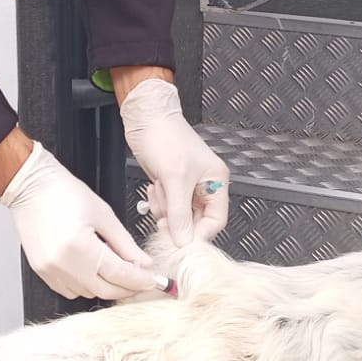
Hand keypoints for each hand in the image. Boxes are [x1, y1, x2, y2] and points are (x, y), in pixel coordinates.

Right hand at [0, 142, 163, 299]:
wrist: (31, 186)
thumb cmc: (64, 193)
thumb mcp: (104, 214)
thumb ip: (126, 244)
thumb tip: (143, 264)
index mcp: (81, 248)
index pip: (119, 275)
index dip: (141, 280)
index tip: (155, 282)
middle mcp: (63, 264)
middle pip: (105, 290)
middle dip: (127, 287)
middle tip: (142, 278)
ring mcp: (50, 271)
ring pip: (88, 293)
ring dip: (106, 285)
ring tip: (116, 267)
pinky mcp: (42, 272)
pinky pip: (70, 290)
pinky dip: (86, 284)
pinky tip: (93, 269)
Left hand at [118, 77, 229, 243]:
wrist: (145, 119)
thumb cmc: (165, 137)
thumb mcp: (173, 178)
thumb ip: (180, 213)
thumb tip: (184, 241)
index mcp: (216, 181)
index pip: (216, 220)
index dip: (199, 233)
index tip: (182, 241)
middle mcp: (204, 185)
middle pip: (196, 220)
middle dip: (177, 219)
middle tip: (163, 217)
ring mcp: (187, 186)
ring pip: (179, 216)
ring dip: (165, 209)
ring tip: (159, 190)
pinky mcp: (172, 186)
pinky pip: (167, 207)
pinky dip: (158, 202)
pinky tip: (154, 187)